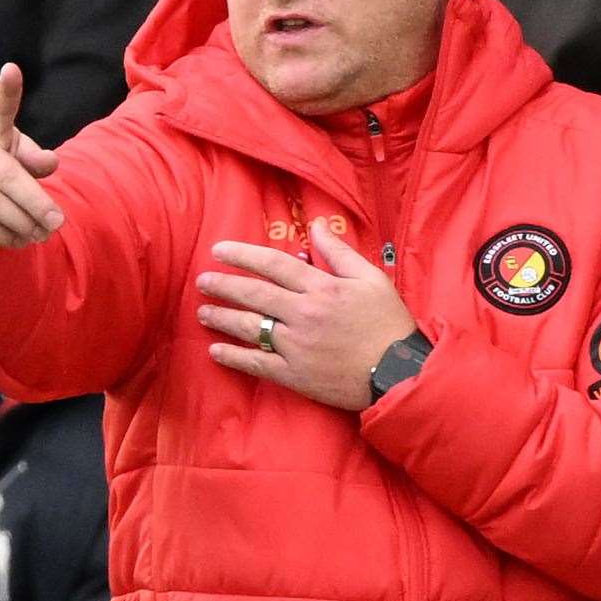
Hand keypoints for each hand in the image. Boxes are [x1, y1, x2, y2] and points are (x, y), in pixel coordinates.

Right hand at [0, 63, 64, 246]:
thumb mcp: (12, 152)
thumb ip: (32, 156)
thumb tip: (51, 163)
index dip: (7, 88)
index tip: (12, 70)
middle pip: (5, 176)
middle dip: (34, 202)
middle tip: (57, 223)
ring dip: (20, 223)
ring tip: (40, 235)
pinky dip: (1, 234)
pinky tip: (19, 240)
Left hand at [197, 219, 417, 410]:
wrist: (399, 373)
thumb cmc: (388, 323)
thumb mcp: (371, 278)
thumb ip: (339, 252)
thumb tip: (316, 225)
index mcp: (322, 287)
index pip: (273, 264)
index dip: (242, 255)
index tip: (218, 250)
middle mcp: (304, 314)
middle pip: (255, 294)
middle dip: (224, 285)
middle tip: (202, 280)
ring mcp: (297, 346)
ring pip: (250, 327)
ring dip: (222, 318)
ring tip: (202, 312)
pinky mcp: (295, 375)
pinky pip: (257, 364)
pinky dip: (234, 357)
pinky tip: (215, 350)